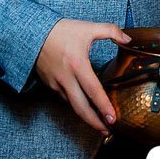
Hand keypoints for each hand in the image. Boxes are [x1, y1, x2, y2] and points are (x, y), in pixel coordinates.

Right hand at [35, 19, 130, 134]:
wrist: (32, 33)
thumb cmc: (61, 30)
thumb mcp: (88, 28)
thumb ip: (111, 31)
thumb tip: (128, 38)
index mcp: (77, 65)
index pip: (93, 91)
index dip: (103, 107)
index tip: (113, 119)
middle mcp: (66, 78)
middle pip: (81, 108)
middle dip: (94, 123)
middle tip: (107, 131)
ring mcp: (56, 84)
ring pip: (72, 105)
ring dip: (85, 115)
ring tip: (98, 122)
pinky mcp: (49, 85)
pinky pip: (64, 98)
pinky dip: (75, 104)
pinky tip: (83, 106)